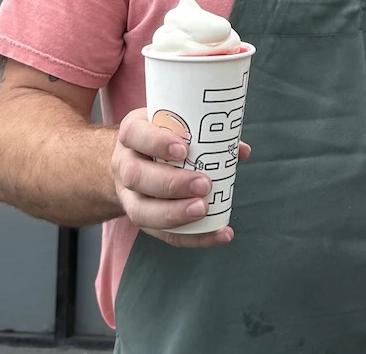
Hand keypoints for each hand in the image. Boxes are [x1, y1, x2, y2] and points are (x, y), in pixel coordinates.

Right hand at [110, 108, 249, 248]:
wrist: (133, 160)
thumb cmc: (162, 138)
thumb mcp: (175, 127)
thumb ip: (206, 136)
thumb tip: (241, 150)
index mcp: (132, 134)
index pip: (135, 133)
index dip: (156, 142)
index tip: (184, 149)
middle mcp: (124, 165)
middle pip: (136, 176)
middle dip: (171, 183)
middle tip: (203, 185)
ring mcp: (128, 196)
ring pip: (141, 211)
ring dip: (174, 214)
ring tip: (204, 210)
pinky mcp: (142, 219)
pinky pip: (162, 234)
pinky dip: (192, 238)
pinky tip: (219, 235)